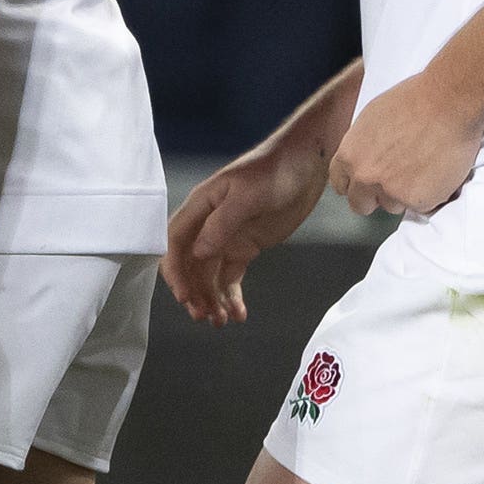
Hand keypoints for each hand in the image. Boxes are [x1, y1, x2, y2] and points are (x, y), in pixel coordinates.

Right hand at [163, 128, 332, 324]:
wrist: (308, 162)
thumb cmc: (275, 170)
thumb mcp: (248, 195)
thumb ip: (221, 224)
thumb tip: (198, 254)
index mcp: (200, 207)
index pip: (175, 244)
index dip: (176, 272)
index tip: (186, 297)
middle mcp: (207, 224)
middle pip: (189, 265)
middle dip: (194, 292)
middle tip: (204, 316)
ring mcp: (226, 237)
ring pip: (209, 275)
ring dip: (211, 299)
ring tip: (221, 322)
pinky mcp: (245, 246)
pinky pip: (231, 276)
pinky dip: (231, 296)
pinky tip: (239, 314)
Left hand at [327, 72, 477, 223]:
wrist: (448, 102)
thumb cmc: (414, 101)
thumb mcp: (372, 120)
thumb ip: (364, 146)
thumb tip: (366, 157)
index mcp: (349, 156)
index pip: (340, 184)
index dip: (354, 184)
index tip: (364, 185)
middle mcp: (365, 177)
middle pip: (360, 204)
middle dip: (375, 197)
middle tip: (396, 183)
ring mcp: (391, 191)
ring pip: (393, 206)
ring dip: (406, 194)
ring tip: (424, 168)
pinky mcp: (419, 200)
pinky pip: (422, 205)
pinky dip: (431, 193)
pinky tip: (439, 170)